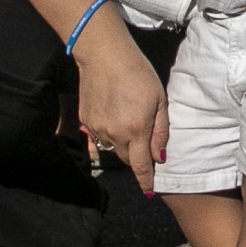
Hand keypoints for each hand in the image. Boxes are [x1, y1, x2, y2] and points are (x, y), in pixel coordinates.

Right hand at [71, 20, 169, 179]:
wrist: (104, 55)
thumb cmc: (138, 73)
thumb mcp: (160, 99)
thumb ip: (160, 131)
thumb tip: (159, 157)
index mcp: (136, 129)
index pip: (141, 166)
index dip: (146, 181)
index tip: (149, 192)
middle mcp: (114, 134)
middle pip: (126, 159)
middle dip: (136, 157)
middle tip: (143, 140)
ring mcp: (96, 128)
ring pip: (112, 148)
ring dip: (122, 143)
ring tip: (128, 118)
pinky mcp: (85, 121)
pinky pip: (99, 136)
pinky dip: (108, 132)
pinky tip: (113, 112)